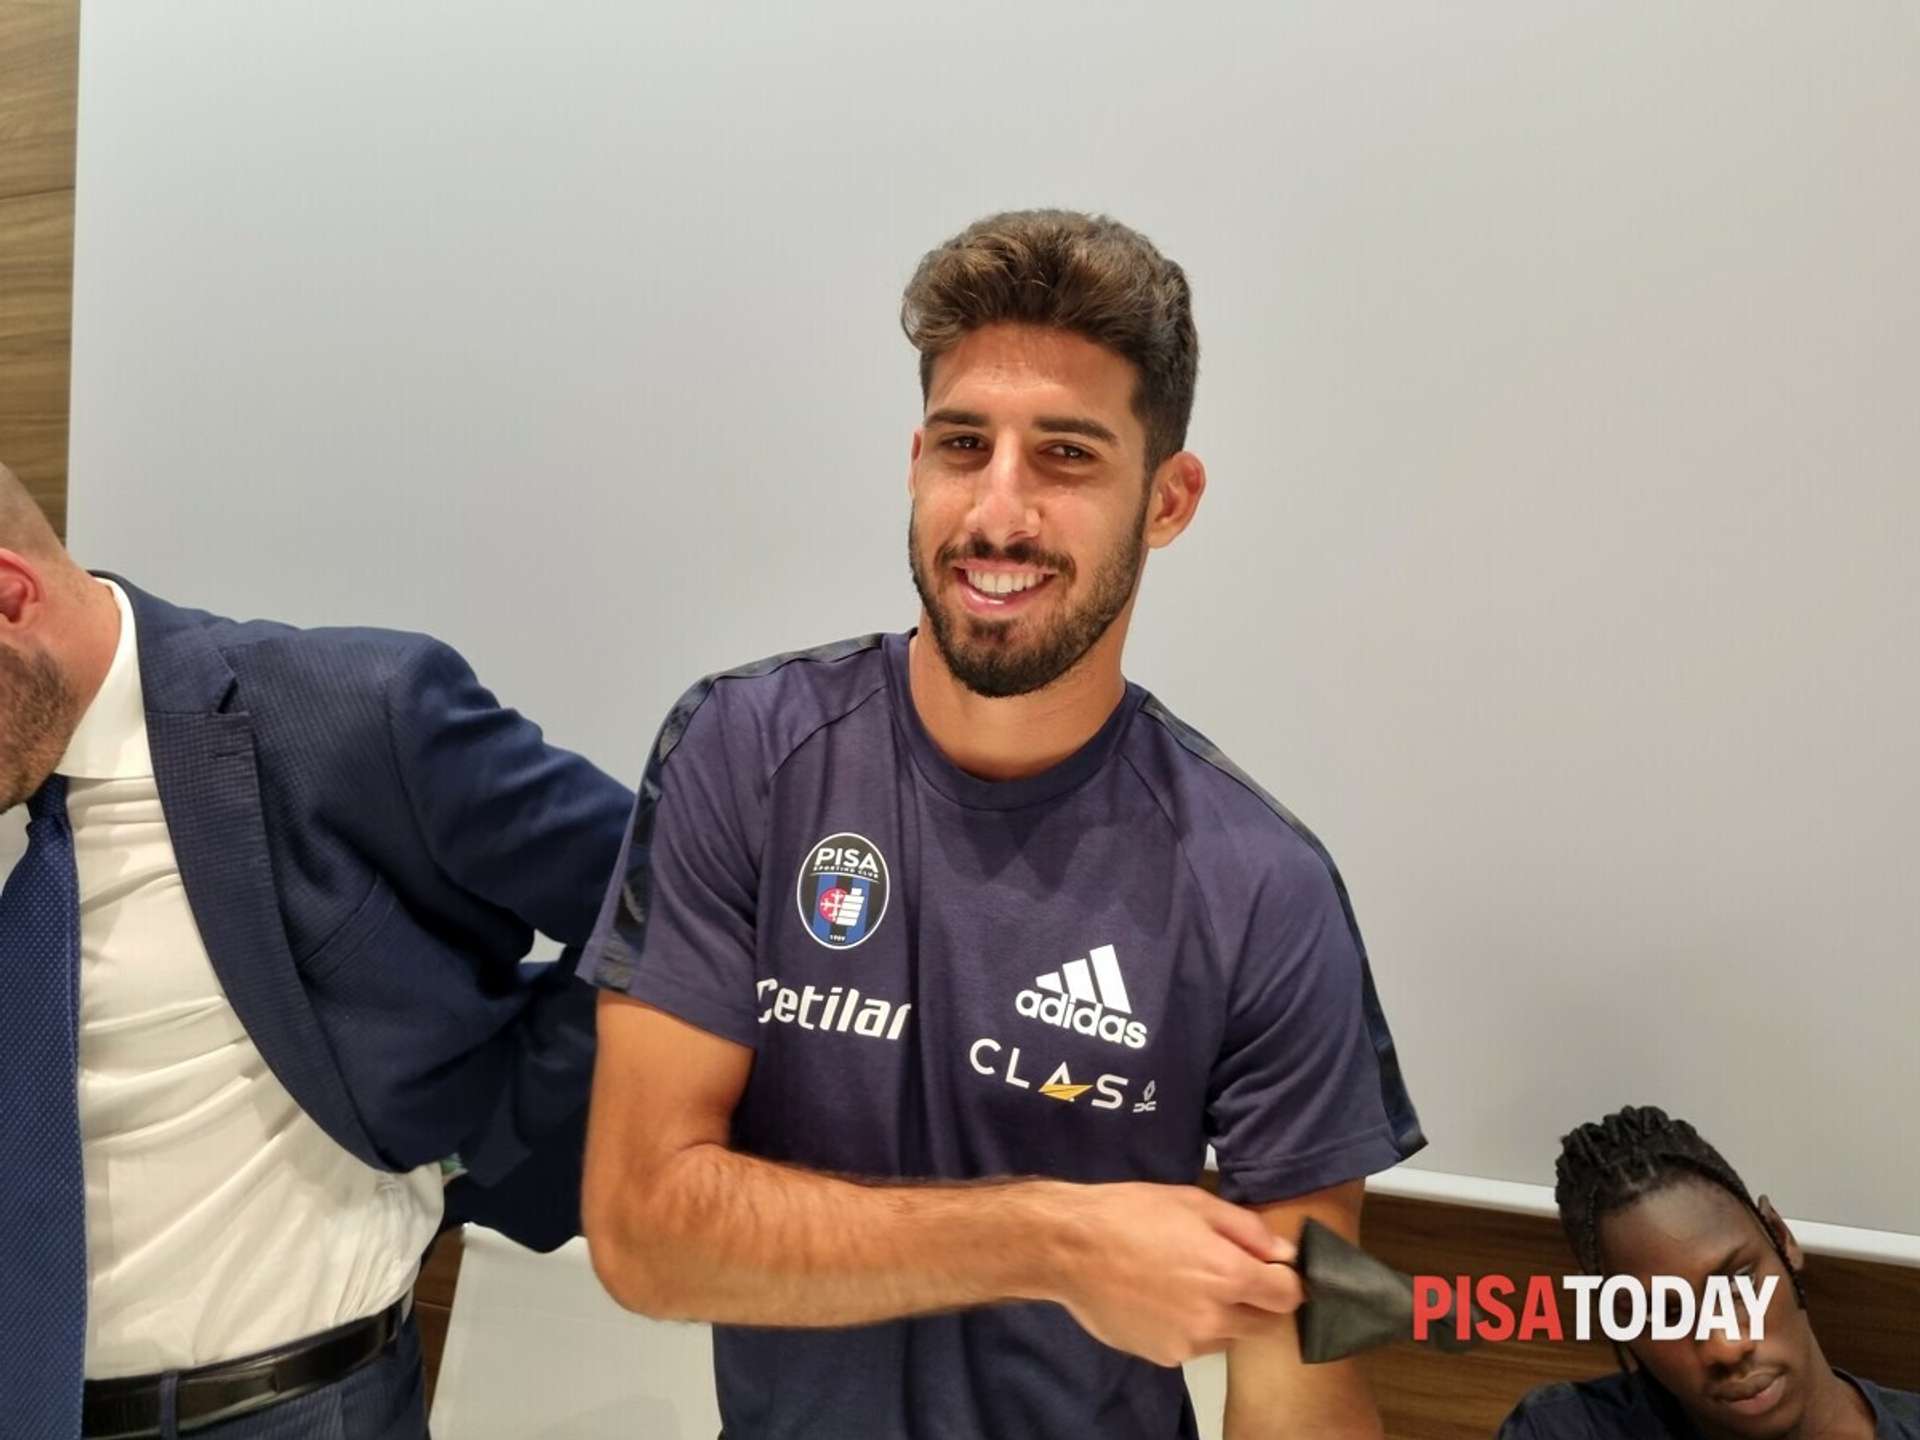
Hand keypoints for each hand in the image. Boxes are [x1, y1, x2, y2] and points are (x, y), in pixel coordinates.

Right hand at [1050, 1183, 1301, 1366]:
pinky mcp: (1164, 1356)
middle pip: (1266, 1324)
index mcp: (1229, 1274)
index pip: (1289, 1296)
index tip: (1270, 1268)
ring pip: (1231, 1336)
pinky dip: (1193, 1327)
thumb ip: (1249, 1230)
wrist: (1069, 1248)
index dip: (1285, 1279)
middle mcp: (1215, 1317)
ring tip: (1189, 1284)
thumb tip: (1285, 1254)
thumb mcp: (1195, 1202)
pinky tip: (1163, 1299)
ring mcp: (1189, 1343)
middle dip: (1258, 1300)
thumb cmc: (1132, 1214)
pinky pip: (1197, 1345)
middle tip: (1227, 1272)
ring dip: (1225, 1315)